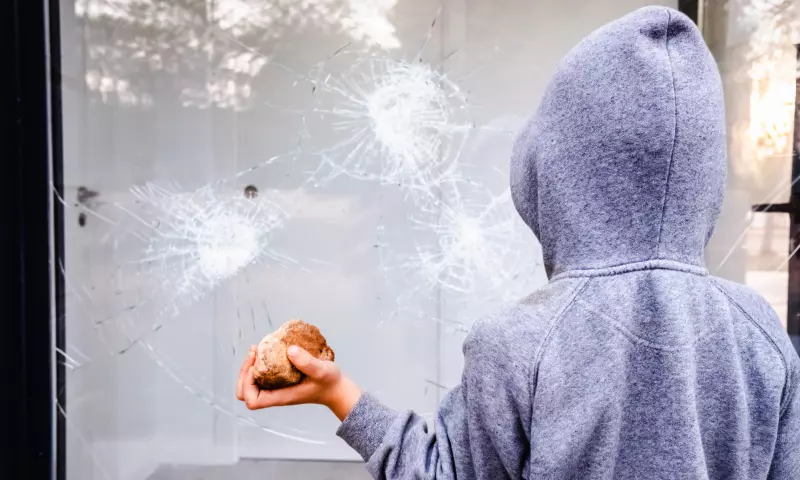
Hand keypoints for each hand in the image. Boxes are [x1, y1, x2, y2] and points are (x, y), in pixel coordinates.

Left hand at [235, 345, 361, 420]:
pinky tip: (267, 350)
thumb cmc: (329, 382)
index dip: (248, 383)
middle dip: (244, 373)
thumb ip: (307, 362)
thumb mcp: (321, 370)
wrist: (337, 388)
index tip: (257, 366)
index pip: (252, 400)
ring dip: (249, 367)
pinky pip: (261, 376)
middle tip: (253, 353)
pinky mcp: (281, 381)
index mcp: (281, 397)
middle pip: (245, 393)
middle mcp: (275, 394)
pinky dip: (259, 364)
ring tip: (256, 349)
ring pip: (251, 384)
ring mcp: (277, 388)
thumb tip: (289, 350)